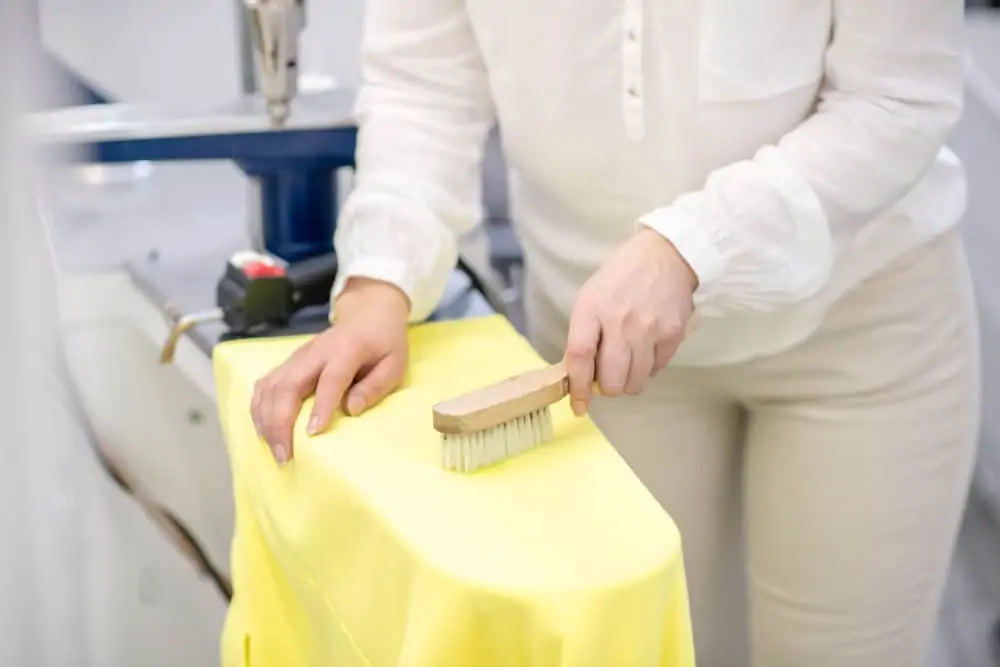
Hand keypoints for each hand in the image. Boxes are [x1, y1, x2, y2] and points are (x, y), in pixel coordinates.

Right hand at [251, 278, 409, 463]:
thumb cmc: (384, 343)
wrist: (368, 313)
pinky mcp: (288, 362)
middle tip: (285, 456)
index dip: (321, 406)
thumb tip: (351, 410)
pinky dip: (259, 408)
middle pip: (288, 385)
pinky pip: (265, 385)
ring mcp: (297, 356)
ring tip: (274, 449)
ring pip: (270, 386)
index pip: (330, 379)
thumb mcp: (394, 364)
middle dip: (281, 422)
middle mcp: (315, 351)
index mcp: (346, 349)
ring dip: (266, 419)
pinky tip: (264, 430)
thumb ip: (375, 387)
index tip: (312, 434)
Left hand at [564, 227, 696, 414]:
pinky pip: (657, 370)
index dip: (578, 388)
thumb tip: (581, 376)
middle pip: (611, 380)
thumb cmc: (620, 278)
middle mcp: (620, 321)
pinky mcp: (672, 334)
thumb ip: (583, 335)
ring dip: (628, 380)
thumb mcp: (590, 298)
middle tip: (608, 375)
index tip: (578, 406)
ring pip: (635, 382)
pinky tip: (646, 348)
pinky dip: (648, 368)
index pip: (580, 357)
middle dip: (607, 387)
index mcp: (591, 309)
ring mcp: (648, 329)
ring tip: (628, 362)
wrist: (664, 256)